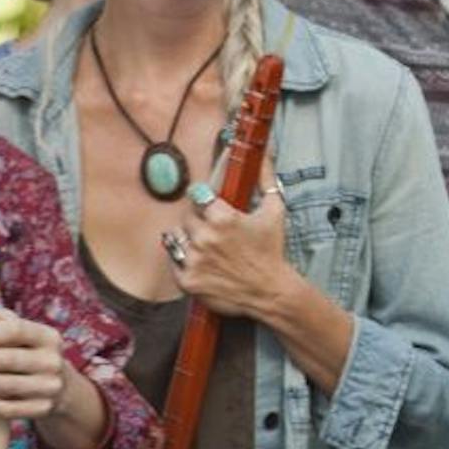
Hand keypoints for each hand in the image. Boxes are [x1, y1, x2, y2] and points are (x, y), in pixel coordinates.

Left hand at [0, 302, 68, 419]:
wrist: (55, 385)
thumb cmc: (23, 350)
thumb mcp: (11, 327)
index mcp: (48, 336)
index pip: (15, 330)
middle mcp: (54, 361)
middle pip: (7, 359)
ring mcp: (50, 387)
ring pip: (5, 385)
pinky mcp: (43, 408)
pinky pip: (8, 409)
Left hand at [166, 162, 293, 321]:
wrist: (270, 292)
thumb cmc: (271, 251)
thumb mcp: (274, 212)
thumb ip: (266, 181)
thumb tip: (265, 156)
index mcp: (223, 218)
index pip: (197, 195)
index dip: (204, 201)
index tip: (209, 206)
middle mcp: (205, 237)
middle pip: (186, 216)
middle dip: (198, 221)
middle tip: (214, 231)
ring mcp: (194, 260)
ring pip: (174, 237)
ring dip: (187, 239)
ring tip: (206, 247)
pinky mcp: (187, 280)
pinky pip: (174, 260)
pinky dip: (184, 260)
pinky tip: (202, 262)